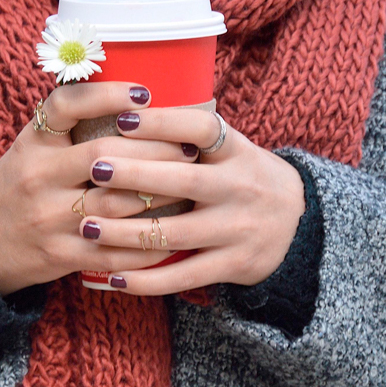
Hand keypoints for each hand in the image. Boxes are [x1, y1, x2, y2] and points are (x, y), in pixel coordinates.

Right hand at [0, 82, 198, 295]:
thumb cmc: (18, 185)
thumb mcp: (31, 147)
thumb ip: (70, 125)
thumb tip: (135, 98)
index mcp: (32, 143)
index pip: (65, 106)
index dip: (106, 95)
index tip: (144, 92)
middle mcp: (38, 177)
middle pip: (105, 156)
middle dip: (155, 150)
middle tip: (189, 146)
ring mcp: (49, 219)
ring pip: (117, 204)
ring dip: (160, 194)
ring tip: (190, 183)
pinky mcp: (60, 255)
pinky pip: (114, 250)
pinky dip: (148, 243)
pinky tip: (173, 233)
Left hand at [77, 108, 305, 294]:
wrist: (299, 226)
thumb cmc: (244, 178)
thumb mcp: (232, 149)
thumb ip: (192, 135)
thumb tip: (124, 106)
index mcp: (238, 151)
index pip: (203, 128)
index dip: (164, 122)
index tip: (123, 117)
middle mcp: (241, 188)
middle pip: (184, 181)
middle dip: (134, 175)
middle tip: (93, 167)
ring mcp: (238, 230)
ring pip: (175, 233)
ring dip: (126, 232)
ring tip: (87, 226)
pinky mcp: (233, 266)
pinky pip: (183, 275)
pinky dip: (146, 280)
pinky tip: (112, 277)